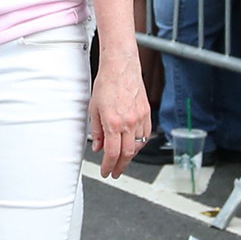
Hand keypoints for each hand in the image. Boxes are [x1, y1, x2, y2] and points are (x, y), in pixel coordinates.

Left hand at [89, 48, 150, 178]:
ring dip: (130, 156)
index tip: (106, 171)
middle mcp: (129, 122)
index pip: (112, 153)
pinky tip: (133, 145)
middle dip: (120, 166)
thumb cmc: (106, 84)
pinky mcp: (147, 113)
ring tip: (122, 160)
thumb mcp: (94, 109)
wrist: (121, 67)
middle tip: (114, 172)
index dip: (108, 166)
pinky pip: (146, 134)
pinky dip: (139, 143)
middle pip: (127, 154)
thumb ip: (96, 131)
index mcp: (113, 123)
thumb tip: (97, 147)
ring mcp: (140, 118)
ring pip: (138, 146)